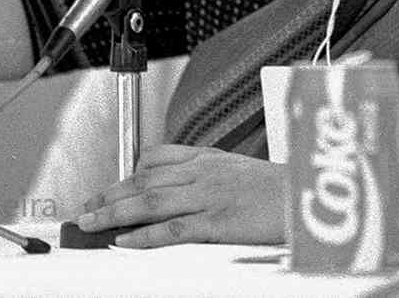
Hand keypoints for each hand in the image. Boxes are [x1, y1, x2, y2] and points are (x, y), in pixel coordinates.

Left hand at [76, 144, 285, 247]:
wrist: (313, 195)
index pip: (157, 158)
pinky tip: (125, 241)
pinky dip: (145, 236)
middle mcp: (204, 173)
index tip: (109, 186)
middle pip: (144, 180)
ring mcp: (209, 195)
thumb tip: (188, 189)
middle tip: (85, 206)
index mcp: (210, 158)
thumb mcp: (244, 172)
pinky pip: (173, 229)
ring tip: (90, 223)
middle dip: (110, 193)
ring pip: (150, 201)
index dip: (126, 173)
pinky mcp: (218, 221)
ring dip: (114, 212)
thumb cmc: (284, 189)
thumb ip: (214, 176)